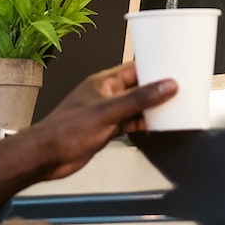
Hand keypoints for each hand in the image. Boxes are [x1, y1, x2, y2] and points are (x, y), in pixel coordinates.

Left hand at [19, 63, 176, 181]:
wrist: (46, 156)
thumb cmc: (64, 130)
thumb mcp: (108, 112)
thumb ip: (138, 100)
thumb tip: (165, 86)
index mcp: (103, 83)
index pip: (134, 69)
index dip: (155, 68)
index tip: (173, 70)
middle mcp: (105, 95)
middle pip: (138, 88)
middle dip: (157, 89)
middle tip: (178, 90)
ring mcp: (105, 113)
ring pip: (135, 106)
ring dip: (151, 108)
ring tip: (172, 108)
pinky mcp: (105, 129)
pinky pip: (129, 122)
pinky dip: (142, 124)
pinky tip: (154, 126)